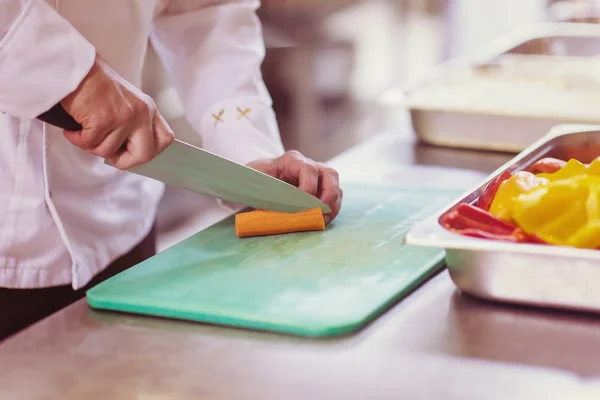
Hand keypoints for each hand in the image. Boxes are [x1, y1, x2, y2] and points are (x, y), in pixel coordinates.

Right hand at [60, 53, 173, 169]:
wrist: (73, 65)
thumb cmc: (93, 83)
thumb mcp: (125, 102)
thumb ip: (134, 125)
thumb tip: (127, 151)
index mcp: (148, 109)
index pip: (165, 139)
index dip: (147, 152)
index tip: (130, 151)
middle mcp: (142, 113)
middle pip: (144, 155)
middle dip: (123, 160)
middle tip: (107, 152)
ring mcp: (124, 116)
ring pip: (109, 151)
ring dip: (91, 146)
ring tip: (83, 130)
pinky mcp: (104, 119)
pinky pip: (89, 143)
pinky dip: (77, 139)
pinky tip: (73, 128)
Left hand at [247, 150, 342, 222]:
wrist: (256, 181)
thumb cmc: (255, 180)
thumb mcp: (255, 183)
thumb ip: (266, 192)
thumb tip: (277, 209)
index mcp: (292, 160)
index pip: (309, 169)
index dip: (309, 187)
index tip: (302, 205)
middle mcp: (309, 166)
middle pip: (331, 175)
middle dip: (329, 196)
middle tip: (320, 213)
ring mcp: (318, 178)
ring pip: (336, 188)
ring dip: (331, 207)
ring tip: (321, 221)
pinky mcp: (321, 191)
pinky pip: (334, 200)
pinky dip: (330, 212)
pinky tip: (320, 222)